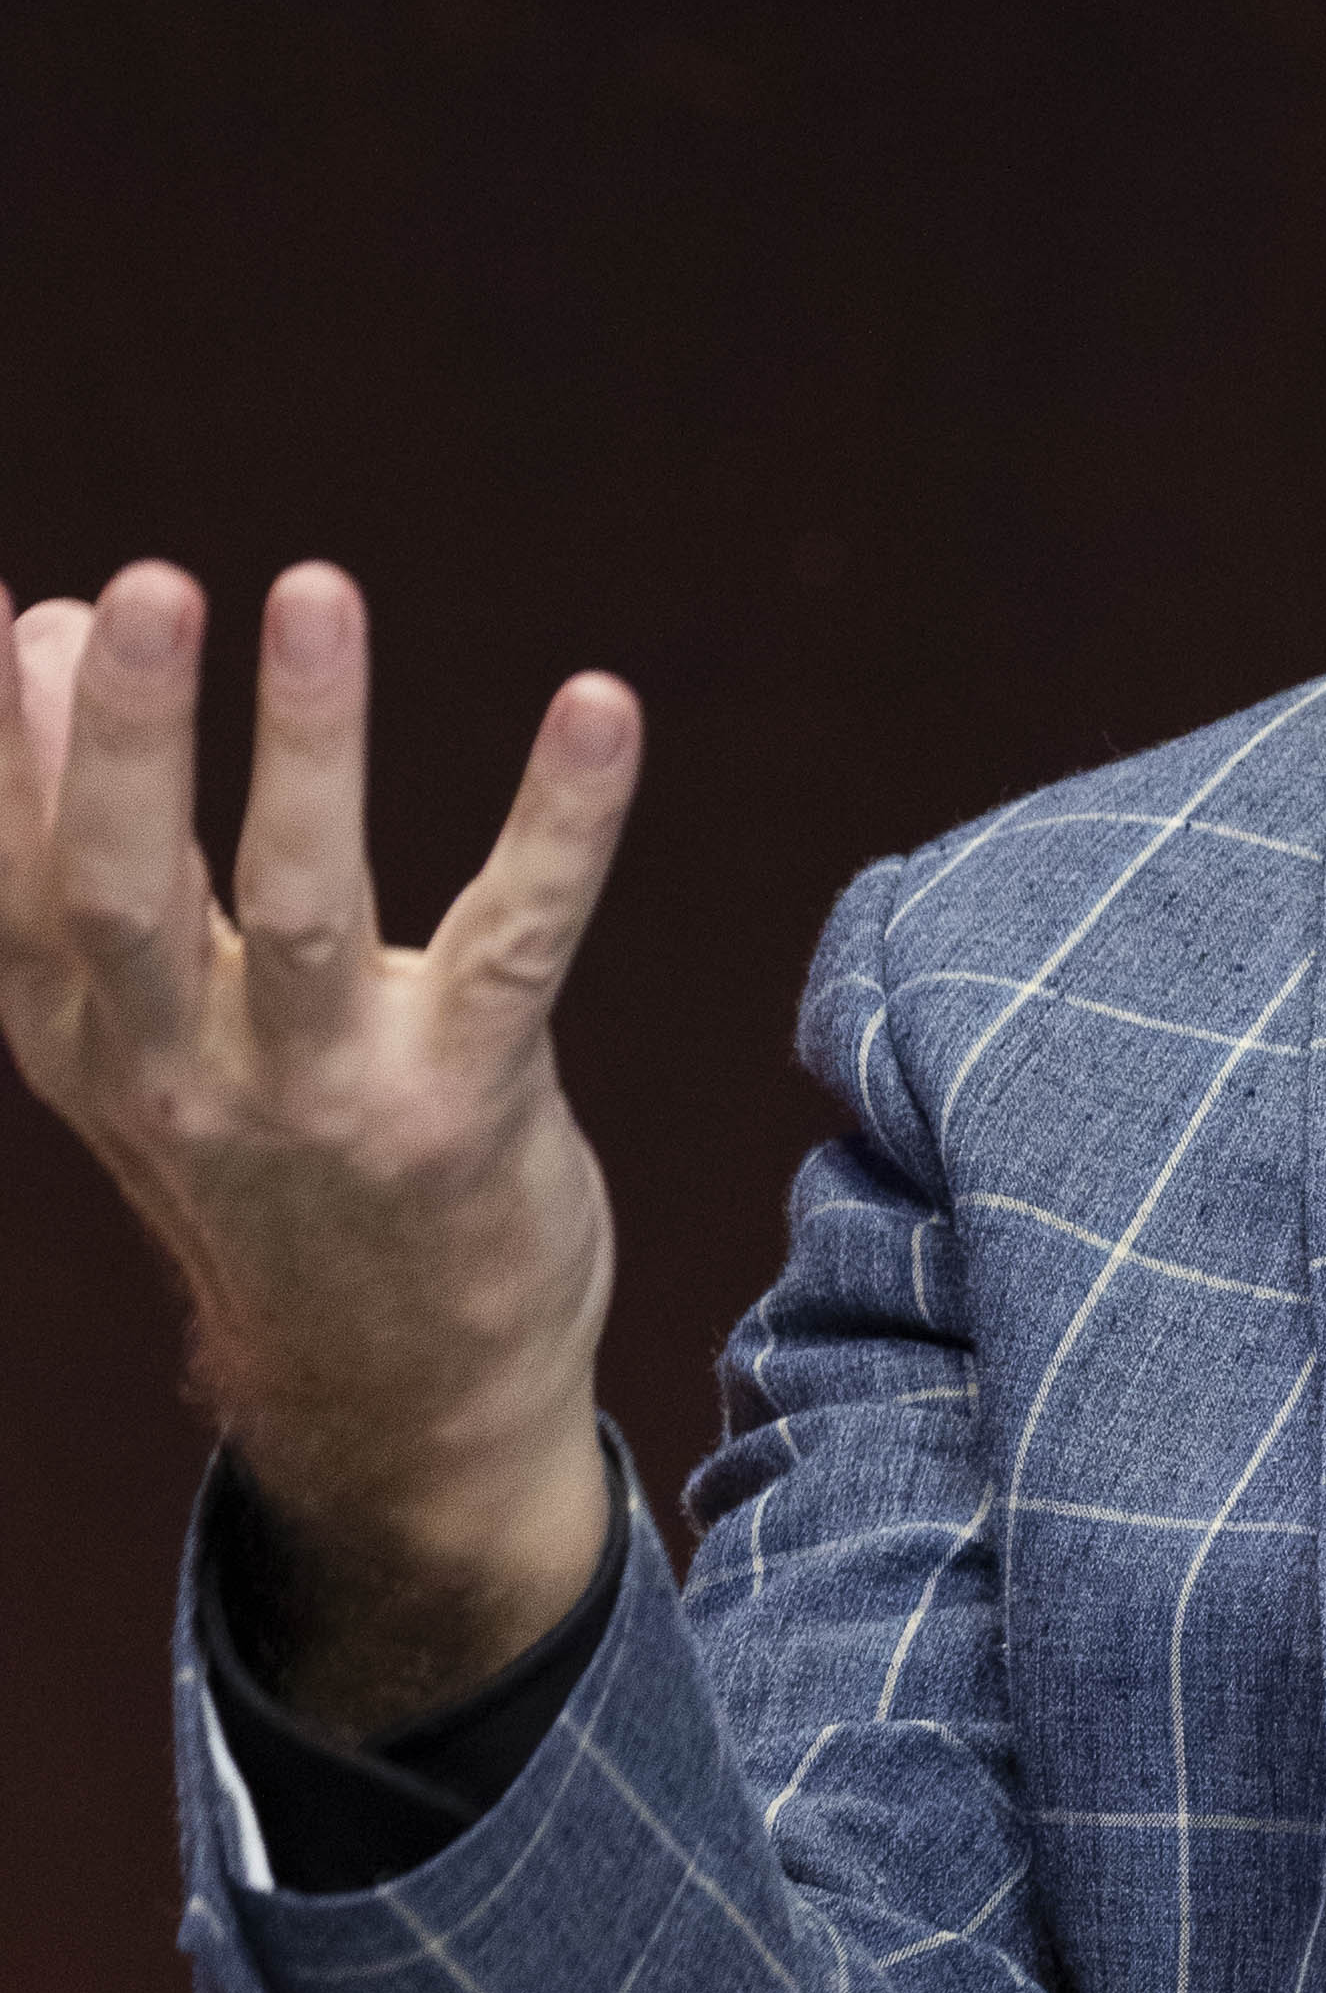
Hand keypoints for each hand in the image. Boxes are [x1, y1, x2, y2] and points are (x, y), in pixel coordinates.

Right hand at [0, 558, 641, 1730]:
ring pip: (304, 906)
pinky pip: (520, 940)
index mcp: (86, 1041)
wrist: (398, 1406)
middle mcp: (182, 1075)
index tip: (25, 602)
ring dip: (308, 747)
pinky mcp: (466, 1110)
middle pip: (120, 889)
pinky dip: (564, 819)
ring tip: (313, 595)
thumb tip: (37, 621)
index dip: (5, 745)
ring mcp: (325, 1098)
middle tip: (139, 585)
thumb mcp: (143, 1034)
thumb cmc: (271, 1166)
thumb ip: (90, 850)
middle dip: (119, 736)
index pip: (19, 877)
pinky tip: (600, 706)